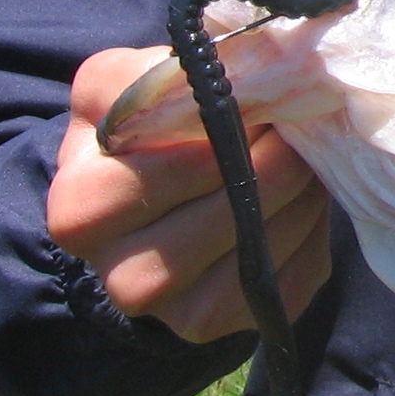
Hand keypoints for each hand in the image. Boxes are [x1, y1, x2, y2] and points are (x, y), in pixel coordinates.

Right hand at [47, 45, 332, 344]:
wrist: (138, 207)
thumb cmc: (134, 134)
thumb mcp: (121, 83)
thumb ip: (162, 74)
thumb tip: (243, 70)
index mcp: (82, 211)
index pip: (182, 166)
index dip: (236, 125)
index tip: (261, 97)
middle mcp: (123, 276)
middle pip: (236, 207)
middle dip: (281, 156)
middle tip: (296, 122)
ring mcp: (177, 315)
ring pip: (270, 242)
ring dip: (303, 190)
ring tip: (302, 155)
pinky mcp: (229, 325)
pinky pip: (295, 275)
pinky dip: (311, 230)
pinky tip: (301, 200)